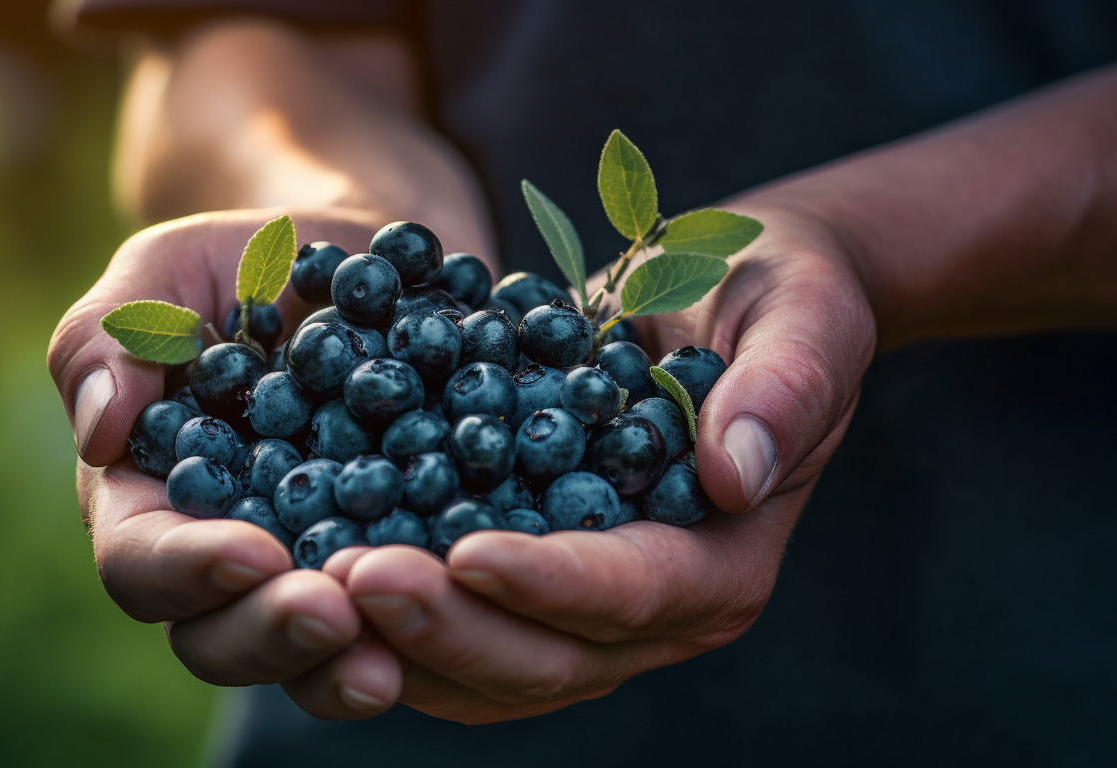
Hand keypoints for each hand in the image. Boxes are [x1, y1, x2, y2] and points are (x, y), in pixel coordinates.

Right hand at [46, 208, 401, 712]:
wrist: (357, 254)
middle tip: (336, 616)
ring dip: (349, 663)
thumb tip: (100, 430)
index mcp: (148, 500)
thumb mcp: (165, 272)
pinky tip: (473, 607)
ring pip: (314, 650)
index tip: (253, 555)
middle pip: (221, 635)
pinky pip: (406, 611)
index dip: (189, 571)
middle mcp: (223, 555)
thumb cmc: (240, 261)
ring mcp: (314, 567)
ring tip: (396, 658)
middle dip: (275, 635)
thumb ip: (111, 339)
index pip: (142, 561)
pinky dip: (434, 619)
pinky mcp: (395, 558)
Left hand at [295, 203, 877, 722]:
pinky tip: (317, 575)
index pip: (634, 591)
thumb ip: (784, 386)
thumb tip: (733, 472)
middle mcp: (656, 613)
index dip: (551, 582)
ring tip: (313, 584)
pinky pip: (454, 632)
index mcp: (724, 563)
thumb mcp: (803, 314)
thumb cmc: (775, 297)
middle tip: (353, 576)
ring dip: (400, 640)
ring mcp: (586, 616)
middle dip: (448, 624)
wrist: (729, 302)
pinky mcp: (529, 591)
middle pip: (546, 656)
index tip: (466, 551)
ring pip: (486, 671)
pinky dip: (387, 624)